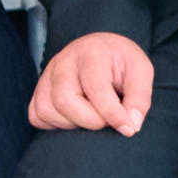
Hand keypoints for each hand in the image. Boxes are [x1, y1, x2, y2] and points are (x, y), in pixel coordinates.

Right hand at [29, 31, 152, 133]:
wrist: (101, 50)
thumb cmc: (121, 63)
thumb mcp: (141, 72)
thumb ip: (139, 98)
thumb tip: (131, 125)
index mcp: (91, 53)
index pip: (96, 89)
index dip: (113, 114)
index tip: (128, 127)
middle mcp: (63, 61)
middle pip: (64, 101)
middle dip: (90, 121)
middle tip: (106, 119)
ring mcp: (47, 75)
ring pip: (47, 111)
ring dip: (72, 124)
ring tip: (91, 116)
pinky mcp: (38, 89)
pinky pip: (36, 115)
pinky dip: (54, 124)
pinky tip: (73, 117)